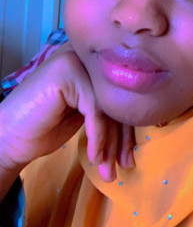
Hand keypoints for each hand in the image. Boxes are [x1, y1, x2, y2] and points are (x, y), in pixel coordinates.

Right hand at [0, 43, 134, 197]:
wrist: (8, 136)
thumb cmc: (44, 126)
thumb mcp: (83, 114)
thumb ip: (108, 108)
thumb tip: (145, 118)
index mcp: (92, 62)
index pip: (119, 95)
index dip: (127, 128)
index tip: (129, 156)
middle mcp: (85, 56)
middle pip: (116, 98)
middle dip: (122, 138)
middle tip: (125, 165)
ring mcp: (75, 61)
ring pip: (108, 105)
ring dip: (111, 143)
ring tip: (110, 170)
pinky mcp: (67, 73)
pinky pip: (95, 109)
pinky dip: (98, 137)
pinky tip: (96, 158)